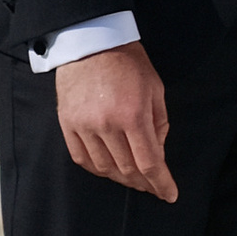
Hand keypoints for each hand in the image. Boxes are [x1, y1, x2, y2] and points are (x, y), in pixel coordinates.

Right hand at [52, 39, 176, 199]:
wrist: (92, 41)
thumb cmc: (129, 62)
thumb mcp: (156, 89)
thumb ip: (159, 125)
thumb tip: (158, 154)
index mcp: (133, 114)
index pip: (149, 162)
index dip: (161, 183)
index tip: (169, 195)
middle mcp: (107, 124)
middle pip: (127, 169)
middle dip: (144, 183)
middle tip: (153, 185)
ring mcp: (84, 125)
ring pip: (104, 168)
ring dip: (121, 178)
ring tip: (133, 178)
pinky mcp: (67, 123)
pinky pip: (82, 158)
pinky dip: (97, 168)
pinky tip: (108, 168)